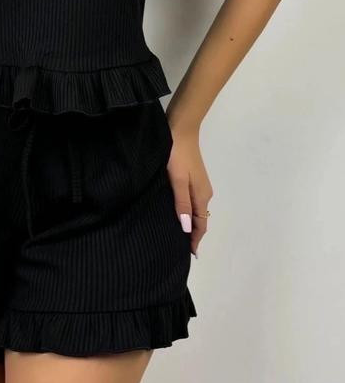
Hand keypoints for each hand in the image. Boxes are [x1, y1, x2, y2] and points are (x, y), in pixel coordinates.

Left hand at [166, 121, 212, 257]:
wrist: (180, 128)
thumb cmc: (177, 154)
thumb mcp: (177, 180)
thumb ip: (182, 203)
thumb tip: (188, 229)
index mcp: (202, 195)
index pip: (201, 224)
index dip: (196, 239)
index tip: (190, 254)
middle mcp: (204, 192)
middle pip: (201, 219)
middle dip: (193, 233)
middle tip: (180, 247)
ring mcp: (199, 184)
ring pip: (196, 209)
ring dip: (190, 222)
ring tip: (177, 233)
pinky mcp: (193, 176)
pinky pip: (192, 200)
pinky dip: (187, 210)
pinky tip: (177, 211)